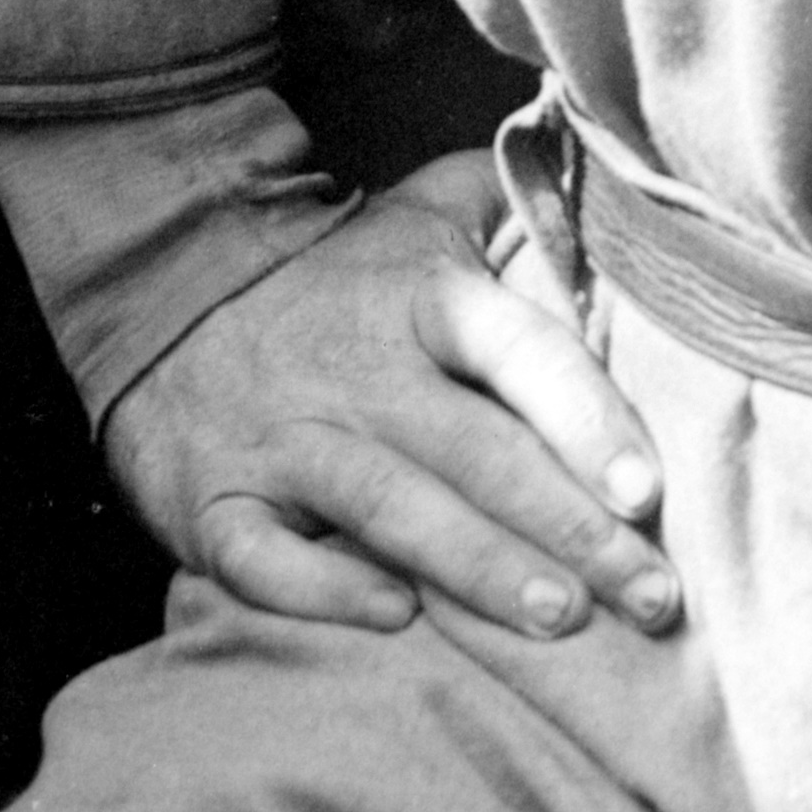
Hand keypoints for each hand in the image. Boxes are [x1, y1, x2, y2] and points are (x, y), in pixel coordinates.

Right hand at [100, 151, 677, 641]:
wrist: (161, 290)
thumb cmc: (332, 276)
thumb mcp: (421, 215)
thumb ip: (513, 205)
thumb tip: (614, 192)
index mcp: (424, 301)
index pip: (519, 353)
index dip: (586, 421)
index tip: (649, 493)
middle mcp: (360, 372)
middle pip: (476, 451)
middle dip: (568, 529)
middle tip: (649, 596)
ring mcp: (283, 442)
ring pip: (389, 510)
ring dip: (478, 568)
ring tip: (559, 619)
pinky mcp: (214, 504)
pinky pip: (266, 560)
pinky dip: (326, 591)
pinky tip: (397, 618)